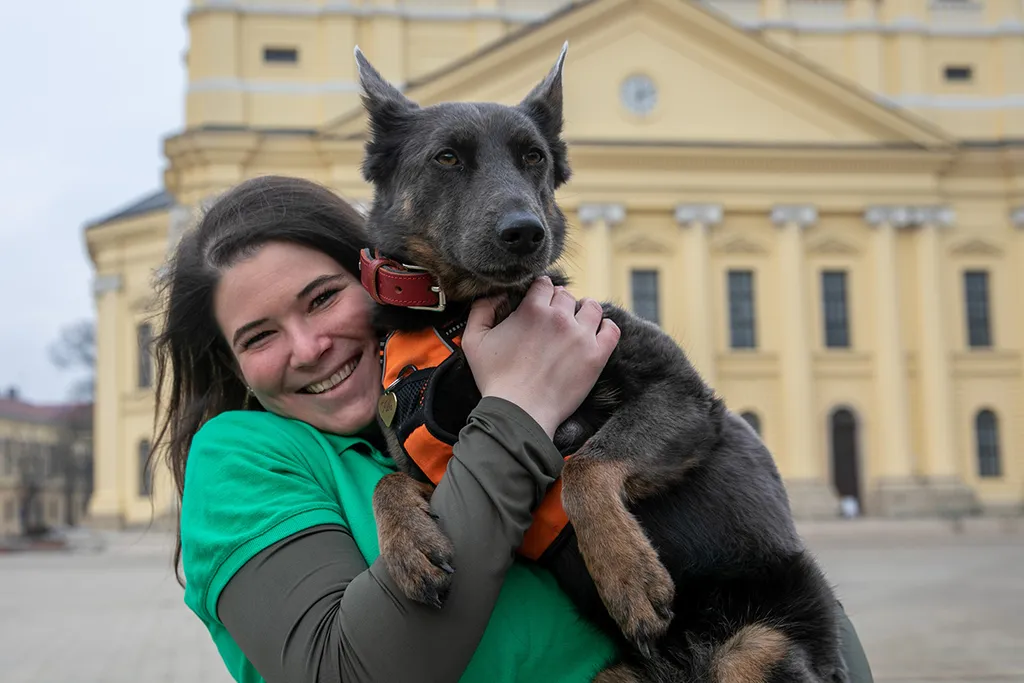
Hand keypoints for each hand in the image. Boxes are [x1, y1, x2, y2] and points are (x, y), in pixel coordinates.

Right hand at [461, 276, 619, 437]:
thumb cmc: (495, 379)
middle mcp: (560, 317)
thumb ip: (481, 309)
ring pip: (592, 307)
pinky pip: (612, 329)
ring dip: (584, 312)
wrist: (520, 412)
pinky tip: (597, 334)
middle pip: (567, 296)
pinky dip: (606, 328)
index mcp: (532, 309)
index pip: (544, 284)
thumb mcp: (474, 340)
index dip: (541, 292)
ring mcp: (581, 335)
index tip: (540, 303)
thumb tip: (496, 293)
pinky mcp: (596, 355)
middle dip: (560, 304)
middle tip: (554, 321)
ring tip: (577, 324)